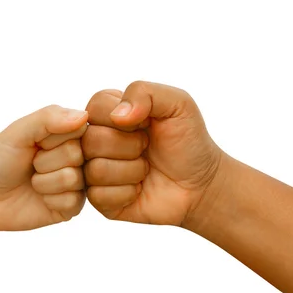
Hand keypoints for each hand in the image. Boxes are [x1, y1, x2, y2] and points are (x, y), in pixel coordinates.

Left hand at [0, 105, 87, 231]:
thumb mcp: (19, 131)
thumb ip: (49, 117)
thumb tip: (84, 116)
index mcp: (66, 135)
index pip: (80, 128)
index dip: (52, 138)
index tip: (35, 143)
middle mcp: (76, 158)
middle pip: (77, 154)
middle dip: (45, 161)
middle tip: (30, 165)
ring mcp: (75, 183)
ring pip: (74, 178)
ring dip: (44, 181)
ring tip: (32, 181)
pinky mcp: (71, 207)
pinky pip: (72, 201)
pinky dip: (49, 199)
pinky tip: (38, 198)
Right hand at [82, 81, 222, 229]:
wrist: (201, 183)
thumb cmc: (188, 141)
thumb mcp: (178, 104)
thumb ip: (146, 92)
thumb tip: (117, 115)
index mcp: (108, 112)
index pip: (95, 106)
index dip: (124, 119)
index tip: (147, 124)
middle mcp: (95, 140)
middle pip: (91, 140)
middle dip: (130, 146)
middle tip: (147, 148)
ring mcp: (94, 170)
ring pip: (95, 170)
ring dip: (132, 171)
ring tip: (146, 169)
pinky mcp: (100, 199)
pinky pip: (99, 196)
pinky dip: (128, 193)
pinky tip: (139, 189)